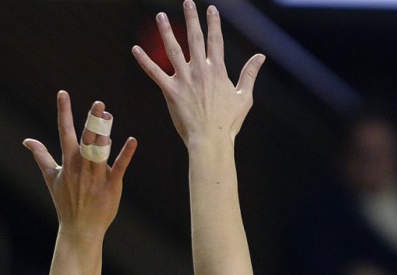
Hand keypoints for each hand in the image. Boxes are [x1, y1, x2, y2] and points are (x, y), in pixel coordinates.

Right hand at [23, 91, 137, 239]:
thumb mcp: (51, 177)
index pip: (65, 132)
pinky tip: (132, 140)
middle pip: (87, 139)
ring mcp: (97, 176)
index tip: (63, 93)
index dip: (64, 112)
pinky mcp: (112, 185)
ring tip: (108, 115)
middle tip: (98, 103)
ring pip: (101, 150)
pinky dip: (126, 154)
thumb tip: (27, 140)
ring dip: (105, 133)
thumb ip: (41, 156)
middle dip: (92, 121)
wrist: (79, 229)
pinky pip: (120, 167)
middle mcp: (82, 166)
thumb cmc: (66, 203)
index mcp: (68, 162)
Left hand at [132, 1, 263, 147]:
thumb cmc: (228, 123)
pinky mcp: (170, 92)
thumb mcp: (244, 97)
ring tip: (160, 16)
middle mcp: (200, 71)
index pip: (215, 40)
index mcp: (217, 70)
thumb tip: (261, 56)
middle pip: (194, 38)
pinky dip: (145, 61)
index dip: (213, 23)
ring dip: (166, 31)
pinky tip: (136, 49)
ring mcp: (184, 80)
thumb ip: (249, 74)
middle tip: (187, 2)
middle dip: (191, 18)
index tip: (211, 9)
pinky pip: (155, 73)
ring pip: (173, 49)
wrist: (210, 140)